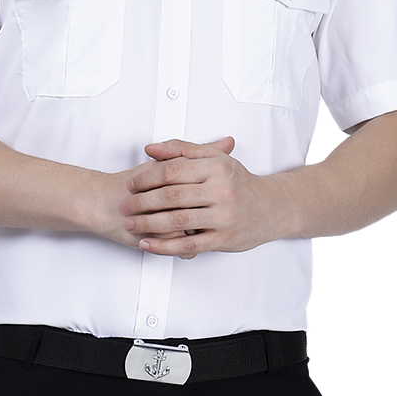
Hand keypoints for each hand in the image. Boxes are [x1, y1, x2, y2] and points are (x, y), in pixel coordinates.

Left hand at [118, 138, 285, 256]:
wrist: (273, 208)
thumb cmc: (239, 183)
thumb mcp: (216, 159)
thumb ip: (183, 150)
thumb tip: (151, 148)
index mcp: (216, 167)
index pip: (172, 170)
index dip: (147, 177)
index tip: (131, 184)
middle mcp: (221, 191)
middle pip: (171, 195)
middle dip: (142, 201)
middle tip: (124, 205)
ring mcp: (223, 216)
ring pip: (177, 220)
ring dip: (148, 224)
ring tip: (130, 224)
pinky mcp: (224, 239)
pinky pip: (188, 244)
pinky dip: (164, 246)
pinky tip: (147, 245)